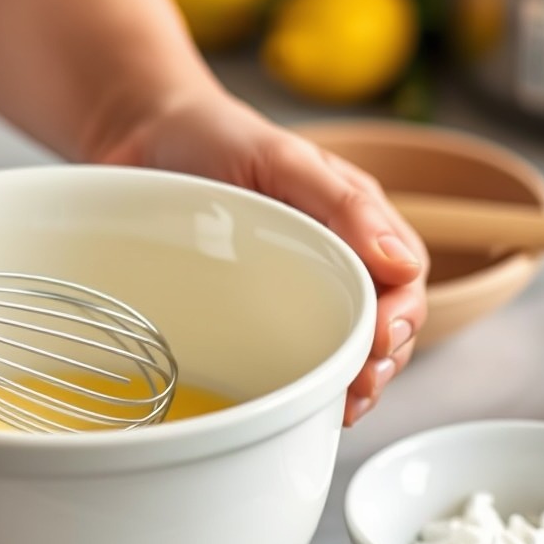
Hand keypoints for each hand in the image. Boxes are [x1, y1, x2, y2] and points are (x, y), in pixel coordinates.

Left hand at [99, 87, 428, 425]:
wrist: (143, 136)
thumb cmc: (216, 134)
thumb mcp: (283, 158)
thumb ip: (343, 204)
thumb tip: (401, 266)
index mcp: (351, 216)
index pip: (401, 275)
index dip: (401, 315)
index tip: (381, 345)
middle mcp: (329, 252)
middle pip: (378, 317)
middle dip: (380, 360)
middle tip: (360, 390)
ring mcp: (289, 280)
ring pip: (337, 337)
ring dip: (347, 377)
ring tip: (340, 408)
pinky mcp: (248, 301)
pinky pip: (284, 341)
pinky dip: (299, 373)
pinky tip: (298, 398)